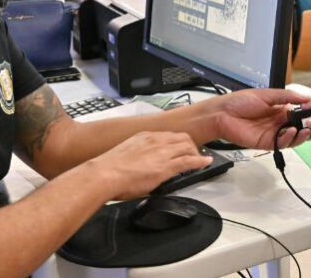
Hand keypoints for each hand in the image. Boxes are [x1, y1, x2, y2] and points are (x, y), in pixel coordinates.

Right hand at [89, 131, 211, 200]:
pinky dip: (200, 161)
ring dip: (195, 152)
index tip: (180, 146)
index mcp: (145, 136)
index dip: (177, 141)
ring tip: (200, 159)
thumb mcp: (127, 153)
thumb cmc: (109, 169)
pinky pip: (189, 161)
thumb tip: (141, 164)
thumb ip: (138, 155)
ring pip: (188, 146)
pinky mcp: (167, 166)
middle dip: (190, 145)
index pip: (168, 135)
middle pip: (182, 138)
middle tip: (193, 153)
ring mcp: (163, 152)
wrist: (104, 174)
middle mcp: (156, 140)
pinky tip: (206, 162)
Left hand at [212, 89, 310, 150]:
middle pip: (300, 128)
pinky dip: (290, 139)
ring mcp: (274, 134)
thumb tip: (308, 97)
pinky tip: (293, 132)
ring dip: (304, 135)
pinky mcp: (267, 143)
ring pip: (294, 138)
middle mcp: (280, 123)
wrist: (223, 113)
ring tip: (310, 130)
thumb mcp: (267, 95)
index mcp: (281, 110)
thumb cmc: (242, 101)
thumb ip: (288, 96)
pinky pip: (282, 144)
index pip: (301, 114)